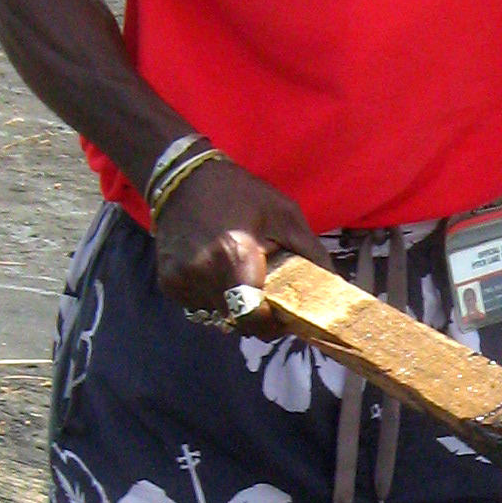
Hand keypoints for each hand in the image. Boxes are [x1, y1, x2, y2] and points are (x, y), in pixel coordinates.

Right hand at [152, 155, 326, 315]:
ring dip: (234, 309)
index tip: (284, 315)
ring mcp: (182, 281)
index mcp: (234, 255)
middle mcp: (203, 274)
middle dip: (257, 317)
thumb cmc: (240, 193)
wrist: (182, 179)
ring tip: (240, 279)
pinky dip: (213, 299)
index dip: (272, 324)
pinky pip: (199, 307)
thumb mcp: (284, 214)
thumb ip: (311, 253)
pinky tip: (217, 274)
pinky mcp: (168, 283)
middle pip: (238, 322)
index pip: (254, 317)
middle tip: (268, 297)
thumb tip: (333, 286)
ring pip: (218, 318)